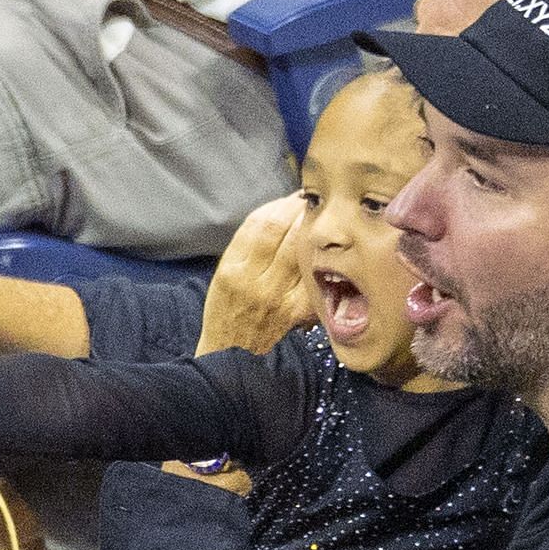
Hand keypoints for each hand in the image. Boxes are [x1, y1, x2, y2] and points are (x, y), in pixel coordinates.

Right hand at [196, 194, 314, 355]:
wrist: (232, 352)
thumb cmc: (228, 306)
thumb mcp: (225, 271)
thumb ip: (248, 243)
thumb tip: (280, 211)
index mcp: (233, 269)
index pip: (261, 225)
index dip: (280, 204)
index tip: (290, 197)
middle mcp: (255, 283)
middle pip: (284, 232)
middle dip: (300, 210)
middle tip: (312, 201)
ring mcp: (279, 299)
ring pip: (302, 251)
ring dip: (313, 230)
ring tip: (320, 220)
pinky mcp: (297, 312)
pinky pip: (313, 277)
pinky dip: (320, 258)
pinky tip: (322, 251)